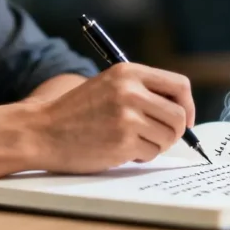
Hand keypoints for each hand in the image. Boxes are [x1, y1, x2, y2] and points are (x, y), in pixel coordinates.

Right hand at [31, 62, 194, 173]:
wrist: (42, 131)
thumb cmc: (76, 112)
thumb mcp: (108, 86)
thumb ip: (142, 91)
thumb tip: (181, 111)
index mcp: (128, 72)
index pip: (179, 85)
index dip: (187, 106)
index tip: (183, 119)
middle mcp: (130, 91)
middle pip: (179, 116)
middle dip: (175, 132)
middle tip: (159, 138)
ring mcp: (127, 116)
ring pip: (168, 137)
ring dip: (156, 145)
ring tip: (132, 142)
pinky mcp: (122, 141)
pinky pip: (151, 153)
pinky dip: (140, 156)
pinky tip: (120, 150)